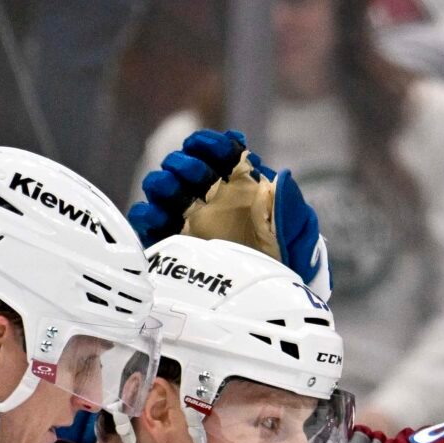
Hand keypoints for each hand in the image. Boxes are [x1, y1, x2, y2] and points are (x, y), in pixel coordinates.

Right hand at [129, 131, 331, 298]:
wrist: (271, 297)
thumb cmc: (287, 260)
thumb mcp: (296, 230)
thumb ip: (288, 202)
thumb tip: (280, 176)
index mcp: (238, 185)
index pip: (217, 153)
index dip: (208, 145)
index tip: (203, 146)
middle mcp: (210, 198)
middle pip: (184, 168)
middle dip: (184, 165)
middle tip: (193, 175)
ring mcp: (189, 219)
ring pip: (162, 190)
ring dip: (163, 184)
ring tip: (171, 192)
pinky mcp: (172, 242)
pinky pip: (149, 223)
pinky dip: (147, 215)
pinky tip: (157, 216)